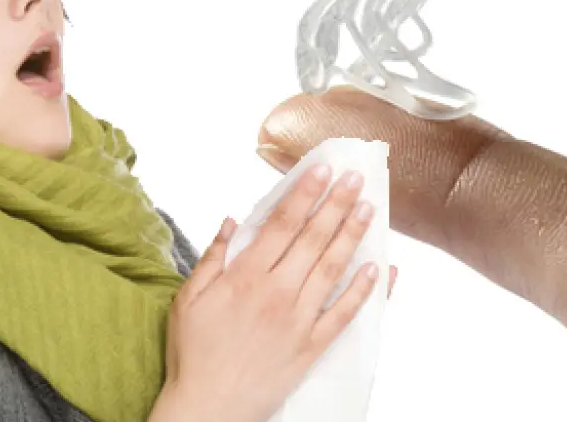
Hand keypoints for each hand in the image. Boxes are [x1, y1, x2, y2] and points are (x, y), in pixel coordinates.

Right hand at [157, 164, 381, 421]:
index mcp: (245, 278)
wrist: (208, 410)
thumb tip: (233, 221)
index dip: (304, 193)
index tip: (322, 169)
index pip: (282, 224)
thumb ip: (213, 258)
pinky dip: (364, 291)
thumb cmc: (194, 355)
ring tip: (369, 209)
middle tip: (355, 178)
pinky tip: (378, 269)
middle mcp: (276, 293)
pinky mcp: (312, 347)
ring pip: (333, 269)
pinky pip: (344, 314)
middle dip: (336, 204)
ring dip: (353, 236)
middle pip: (313, 239)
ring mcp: (298, 320)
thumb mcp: (188, 300)